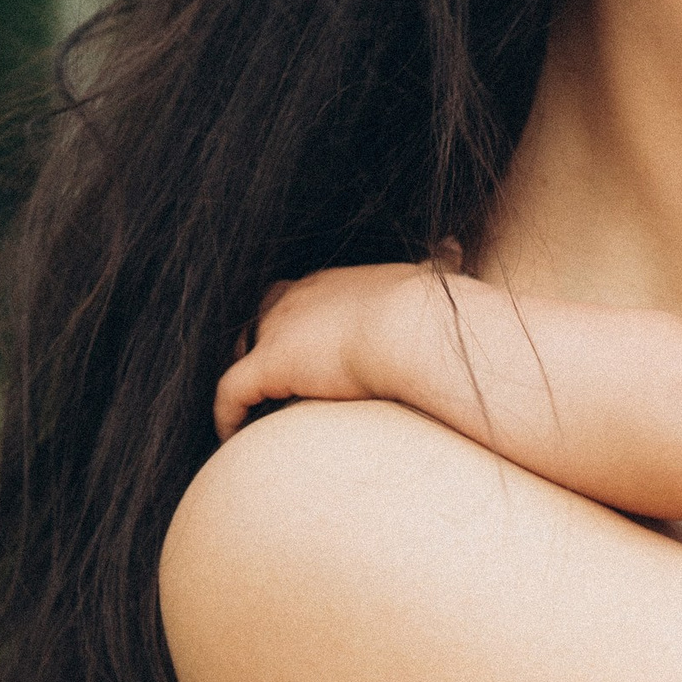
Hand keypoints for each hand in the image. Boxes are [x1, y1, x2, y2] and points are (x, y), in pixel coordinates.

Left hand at [214, 260, 451, 438]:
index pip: (296, 297)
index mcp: (329, 283)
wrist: (412, 328)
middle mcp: (295, 300)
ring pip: (242, 354)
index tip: (302, 350)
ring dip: (246, 380)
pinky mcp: (267, 366)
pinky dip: (226, 413)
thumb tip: (455, 246)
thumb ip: (438, 263)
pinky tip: (230, 434)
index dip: (293, 324)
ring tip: (252, 411)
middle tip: (269, 381)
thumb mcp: (431, 278)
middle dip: (262, 345)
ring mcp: (276, 331)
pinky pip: (230, 393)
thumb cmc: (427, 310)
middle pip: (260, 319)